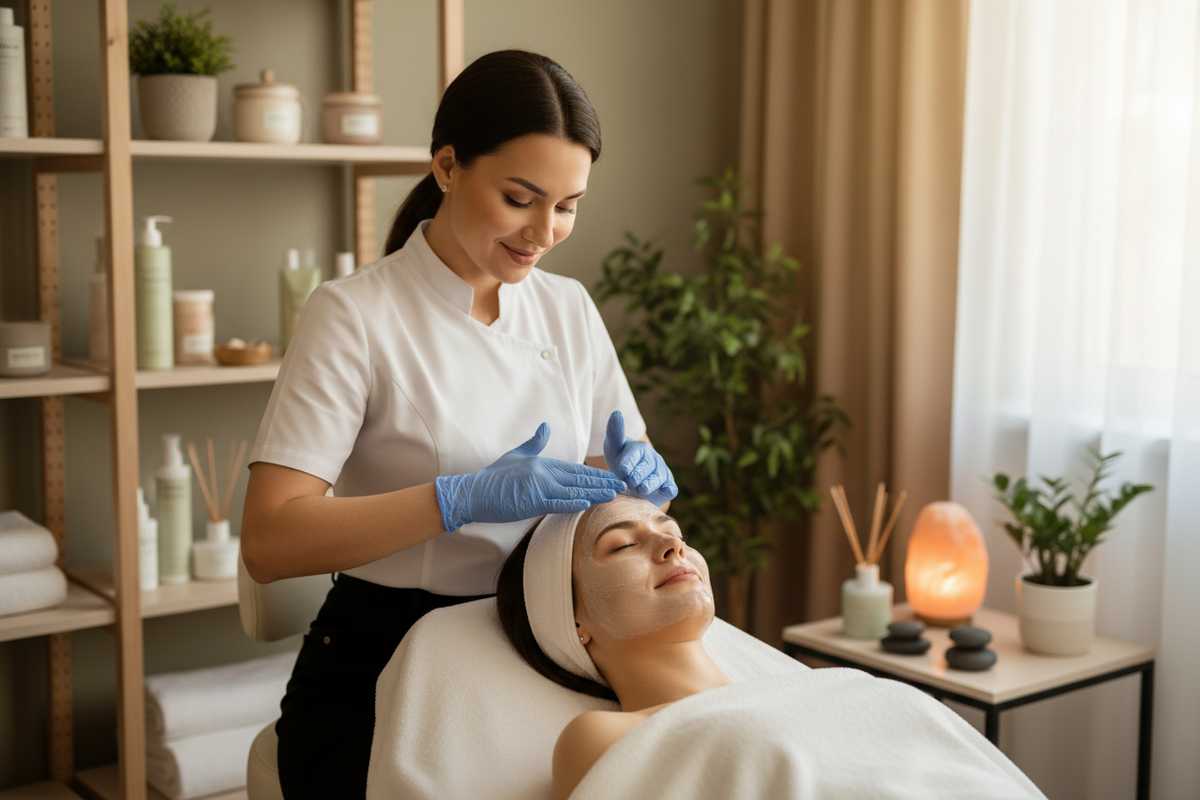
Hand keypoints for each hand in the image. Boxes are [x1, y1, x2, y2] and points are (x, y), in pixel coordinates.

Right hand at [435, 423, 626, 531]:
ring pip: (572, 490)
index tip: (612, 476)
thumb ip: (534, 442)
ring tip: (613, 494)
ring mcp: (538, 487)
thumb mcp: (516, 455)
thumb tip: (546, 426)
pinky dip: (571, 503)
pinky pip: (555, 503)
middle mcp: (544, 473)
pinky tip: (586, 503)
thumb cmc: (493, 477)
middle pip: (579, 478)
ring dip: (594, 492)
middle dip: (602, 482)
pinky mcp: (530, 501)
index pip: (575, 469)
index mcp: (543, 464)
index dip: (595, 473)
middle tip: (623, 485)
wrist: (473, 492)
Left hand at [602, 410, 677, 505]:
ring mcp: (662, 471)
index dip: (628, 464)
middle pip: (647, 468)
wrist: (629, 478)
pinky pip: (671, 489)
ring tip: (640, 489)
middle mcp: (654, 458)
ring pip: (659, 479)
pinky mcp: (668, 485)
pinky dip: (666, 491)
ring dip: (649, 486)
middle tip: (629, 482)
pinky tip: (658, 493)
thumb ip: (614, 432)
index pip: (635, 455)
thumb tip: (616, 412)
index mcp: (640, 448)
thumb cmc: (620, 459)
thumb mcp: (613, 446)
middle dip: (637, 477)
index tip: (622, 470)